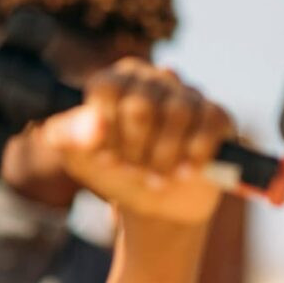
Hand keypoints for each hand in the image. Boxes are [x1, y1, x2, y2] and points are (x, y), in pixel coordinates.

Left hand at [32, 59, 232, 226]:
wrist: (159, 203)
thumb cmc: (116, 173)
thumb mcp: (79, 158)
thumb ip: (66, 136)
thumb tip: (91, 124)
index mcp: (116, 82)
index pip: (107, 89)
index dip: (106, 131)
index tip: (106, 157)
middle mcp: (153, 79)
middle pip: (141, 104)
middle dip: (134, 149)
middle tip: (133, 169)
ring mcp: (188, 94)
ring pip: (178, 112)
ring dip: (163, 157)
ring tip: (156, 178)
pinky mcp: (217, 114)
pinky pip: (211, 122)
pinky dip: (196, 154)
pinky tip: (186, 172)